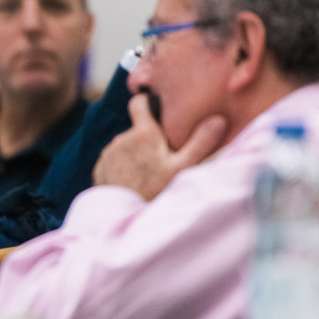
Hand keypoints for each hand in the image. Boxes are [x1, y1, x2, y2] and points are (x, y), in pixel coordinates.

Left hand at [93, 94, 226, 200]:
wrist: (123, 215)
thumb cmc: (155, 191)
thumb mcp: (183, 167)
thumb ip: (201, 142)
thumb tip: (218, 119)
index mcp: (143, 133)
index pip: (138, 102)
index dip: (147, 102)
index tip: (157, 109)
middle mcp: (121, 138)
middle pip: (137, 128)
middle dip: (148, 137)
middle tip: (163, 155)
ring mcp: (108, 153)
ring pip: (126, 145)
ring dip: (136, 152)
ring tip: (149, 171)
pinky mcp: (101, 167)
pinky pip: (115, 159)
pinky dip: (124, 165)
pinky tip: (134, 179)